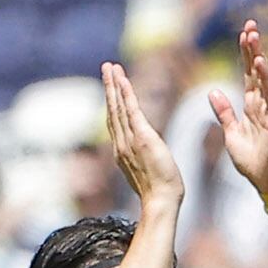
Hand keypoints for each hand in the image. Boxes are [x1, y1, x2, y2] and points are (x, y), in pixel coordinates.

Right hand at [102, 63, 182, 213]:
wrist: (161, 200)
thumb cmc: (159, 190)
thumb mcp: (147, 170)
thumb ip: (142, 158)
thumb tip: (144, 153)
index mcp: (122, 149)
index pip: (114, 120)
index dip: (111, 102)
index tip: (110, 87)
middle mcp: (121, 142)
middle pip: (112, 109)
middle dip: (109, 87)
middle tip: (106, 67)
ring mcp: (129, 139)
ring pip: (118, 106)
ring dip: (114, 85)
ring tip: (111, 67)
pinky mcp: (142, 137)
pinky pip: (132, 111)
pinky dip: (127, 94)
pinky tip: (124, 80)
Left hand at [204, 22, 267, 196]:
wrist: (265, 181)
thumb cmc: (251, 160)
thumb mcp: (231, 132)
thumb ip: (224, 112)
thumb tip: (214, 90)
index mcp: (252, 106)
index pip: (247, 75)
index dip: (244, 55)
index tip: (242, 35)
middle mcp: (263, 104)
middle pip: (255, 70)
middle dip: (252, 47)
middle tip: (250, 24)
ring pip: (263, 77)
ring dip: (258, 55)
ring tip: (253, 34)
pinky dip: (265, 77)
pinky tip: (260, 60)